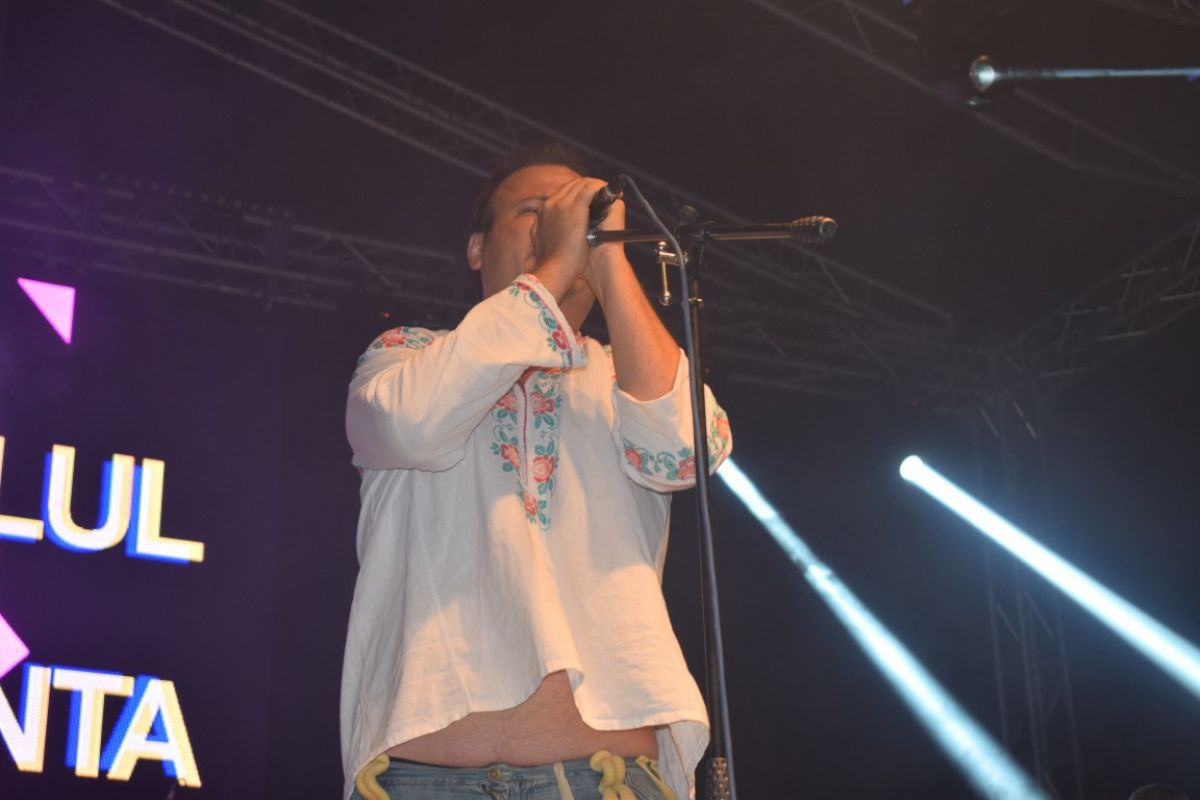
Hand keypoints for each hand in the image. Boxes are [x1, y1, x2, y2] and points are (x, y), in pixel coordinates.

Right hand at [530, 176, 604, 293]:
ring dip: (596, 186)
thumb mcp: (542, 244)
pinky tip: (613, 193)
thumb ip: (546, 233)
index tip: (590, 200)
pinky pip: (590, 188)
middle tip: (603, 195)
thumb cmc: (551, 264)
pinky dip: (602, 188)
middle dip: (589, 188)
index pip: (562, 194)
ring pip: (581, 184)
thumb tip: (550, 231)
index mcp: (542, 213)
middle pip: (571, 186)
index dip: (578, 193)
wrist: (555, 271)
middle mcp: (550, 204)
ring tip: (610, 193)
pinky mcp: (574, 207)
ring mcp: (561, 204)